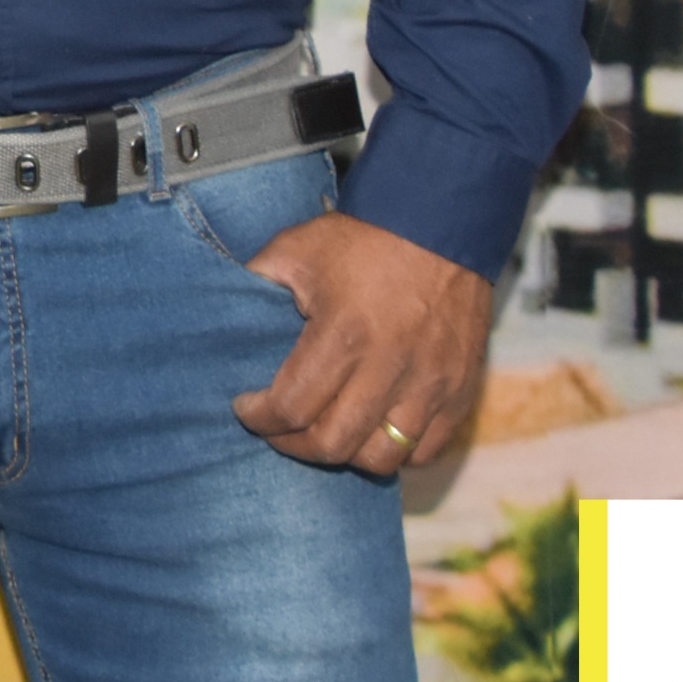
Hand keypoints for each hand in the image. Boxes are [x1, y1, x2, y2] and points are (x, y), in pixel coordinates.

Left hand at [230, 211, 491, 475]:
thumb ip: (257, 283)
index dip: (259, 418)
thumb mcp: (296, 248)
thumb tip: (222, 312)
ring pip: (382, 457)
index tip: (246, 408)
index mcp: (344, 334)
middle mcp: (391, 368)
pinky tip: (373, 431)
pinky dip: (396, 452)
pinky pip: (427, 451)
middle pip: (334, 444)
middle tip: (279, 428)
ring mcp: (431, 385)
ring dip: (345, 454)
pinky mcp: (460, 391)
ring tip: (326, 432)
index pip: (292, 407)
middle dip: (293, 444)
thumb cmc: (364, 238)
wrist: (440, 224)